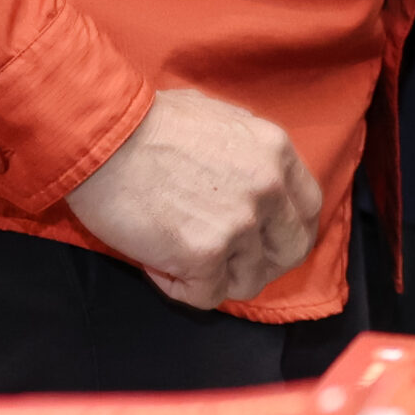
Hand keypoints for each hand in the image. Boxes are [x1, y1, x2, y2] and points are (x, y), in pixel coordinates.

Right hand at [64, 86, 322, 309]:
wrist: (105, 136)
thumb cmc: (149, 121)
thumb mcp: (220, 118)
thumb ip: (246, 151)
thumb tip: (247, 173)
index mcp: (276, 152)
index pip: (310, 209)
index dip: (287, 230)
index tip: (264, 239)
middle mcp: (269, 189)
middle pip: (292, 251)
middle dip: (263, 262)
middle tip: (226, 261)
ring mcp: (240, 225)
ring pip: (249, 281)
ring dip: (217, 277)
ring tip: (181, 258)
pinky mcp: (205, 255)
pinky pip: (206, 297)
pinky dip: (181, 289)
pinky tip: (157, 265)